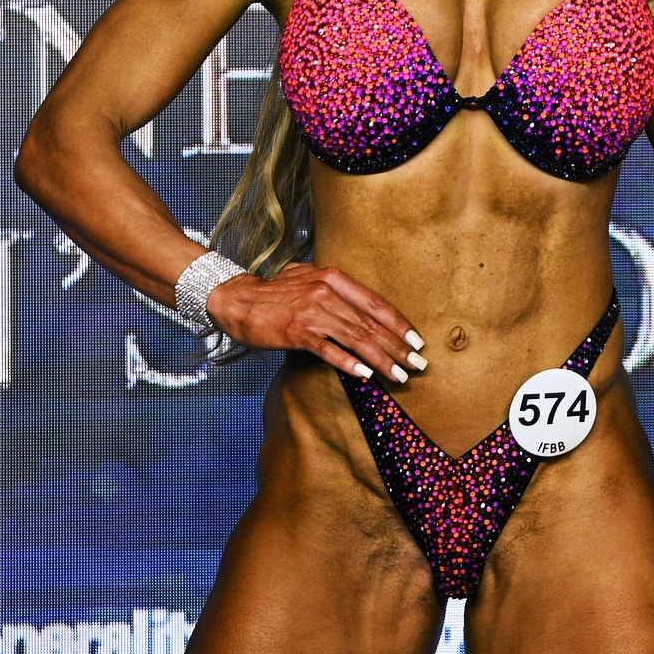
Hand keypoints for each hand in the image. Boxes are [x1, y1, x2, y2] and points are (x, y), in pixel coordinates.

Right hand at [206, 263, 425, 382]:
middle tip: (418, 366)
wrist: (236, 298)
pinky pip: (329, 350)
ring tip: (399, 376)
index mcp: (334, 278)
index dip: (399, 324)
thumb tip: (363, 306)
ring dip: (381, 360)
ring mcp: (312, 312)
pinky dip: (349, 363)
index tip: (417, 342)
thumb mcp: (309, 278)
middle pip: (371, 324)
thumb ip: (336, 288)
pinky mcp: (297, 331)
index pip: (376, 303)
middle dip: (398, 347)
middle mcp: (327, 292)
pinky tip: (366, 376)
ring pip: (356, 338)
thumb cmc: (275, 292)